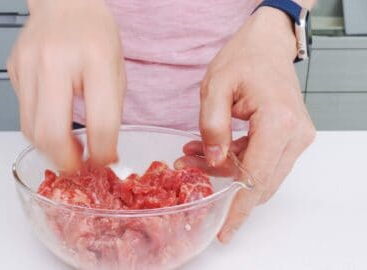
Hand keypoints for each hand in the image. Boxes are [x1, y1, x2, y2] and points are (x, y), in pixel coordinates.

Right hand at [7, 0, 125, 170]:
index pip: (100, 123)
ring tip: (66, 147)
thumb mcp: (116, 70)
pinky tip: (51, 118)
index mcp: (95, 58)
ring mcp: (28, 65)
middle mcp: (55, 61)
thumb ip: (111, 112)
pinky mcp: (13, 70)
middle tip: (76, 167)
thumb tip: (103, 152)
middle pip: (51, 133)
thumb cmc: (93, 33)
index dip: (102, 153)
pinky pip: (22, 113)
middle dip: (65, 161)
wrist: (64, 3)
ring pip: (30, 129)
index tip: (103, 163)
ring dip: (49, 148)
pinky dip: (38, 126)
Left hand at [175, 7, 315, 242]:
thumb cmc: (243, 58)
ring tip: (193, 156)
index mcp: (278, 122)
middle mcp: (295, 135)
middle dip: (222, 185)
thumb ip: (212, 127)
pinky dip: (236, 161)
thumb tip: (215, 163)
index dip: (237, 207)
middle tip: (189, 176)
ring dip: (226, 172)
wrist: (267, 45)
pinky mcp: (291, 138)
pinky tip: (210, 150)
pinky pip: (263, 161)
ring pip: (260, 174)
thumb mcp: (215, 87)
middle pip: (259, 181)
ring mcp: (297, 138)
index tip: (224, 230)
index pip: (256, 177)